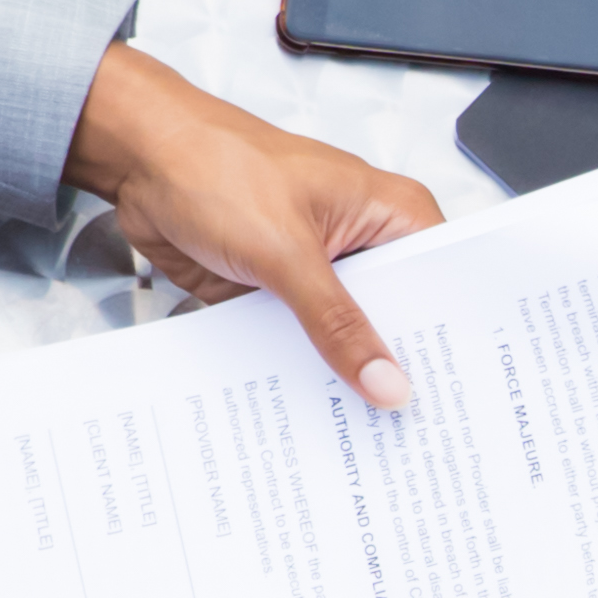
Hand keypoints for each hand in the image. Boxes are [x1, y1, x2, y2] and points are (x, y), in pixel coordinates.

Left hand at [70, 43, 445, 407]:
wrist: (141, 159)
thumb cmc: (218, 165)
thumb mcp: (287, 251)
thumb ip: (337, 322)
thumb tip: (386, 382)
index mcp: (390, 216)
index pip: (443, 287)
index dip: (451, 343)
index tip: (456, 398)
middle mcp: (363, 245)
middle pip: (397, 323)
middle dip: (395, 372)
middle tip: (409, 432)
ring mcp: (321, 273)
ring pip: (346, 341)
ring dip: (342, 379)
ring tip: (360, 438)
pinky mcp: (280, 294)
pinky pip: (300, 347)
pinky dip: (297, 373)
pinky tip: (304, 410)